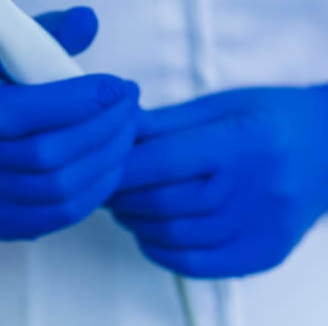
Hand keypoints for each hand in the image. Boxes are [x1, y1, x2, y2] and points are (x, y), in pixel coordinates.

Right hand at [0, 7, 139, 240]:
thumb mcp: (0, 51)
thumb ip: (47, 32)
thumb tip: (89, 19)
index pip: (23, 110)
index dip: (79, 100)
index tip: (119, 85)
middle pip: (48, 154)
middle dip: (104, 129)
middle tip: (131, 106)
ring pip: (59, 189)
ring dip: (106, 160)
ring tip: (126, 132)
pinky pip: (58, 216)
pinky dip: (95, 191)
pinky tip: (109, 164)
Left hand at [108, 86, 327, 277]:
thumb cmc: (270, 118)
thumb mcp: (219, 105)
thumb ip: (165, 122)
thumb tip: (116, 130)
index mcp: (241, 141)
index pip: (163, 161)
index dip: (121, 166)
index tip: (101, 165)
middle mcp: (255, 188)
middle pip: (164, 202)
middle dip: (121, 196)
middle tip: (105, 187)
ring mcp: (262, 227)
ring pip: (175, 237)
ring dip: (136, 223)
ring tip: (124, 207)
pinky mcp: (264, 254)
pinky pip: (198, 265)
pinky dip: (162, 252)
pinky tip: (150, 233)